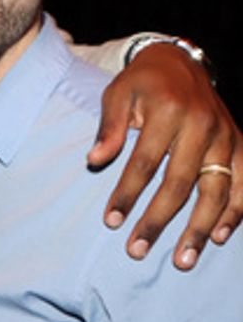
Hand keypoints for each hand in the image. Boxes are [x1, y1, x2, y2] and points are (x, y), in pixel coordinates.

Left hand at [89, 42, 242, 269]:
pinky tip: (219, 236)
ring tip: (183, 259)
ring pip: (217, 190)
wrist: (181, 62)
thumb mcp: (117, 94)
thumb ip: (109, 128)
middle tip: (137, 251)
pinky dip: (236, 211)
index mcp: (168, 111)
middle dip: (158, 220)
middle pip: (180, 183)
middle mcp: (203, 125)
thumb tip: (94, 160)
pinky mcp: (240, 144)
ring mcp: (226, 136)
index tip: (111, 221)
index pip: (145, 162)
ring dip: (200, 227)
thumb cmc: (142, 83)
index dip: (127, 194)